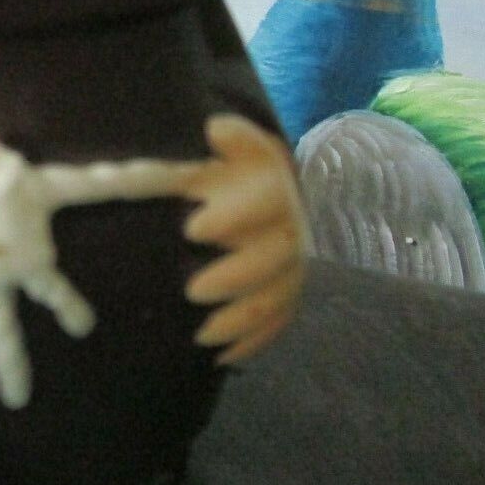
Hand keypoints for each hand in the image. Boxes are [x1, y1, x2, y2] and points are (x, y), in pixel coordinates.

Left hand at [177, 114, 305, 365]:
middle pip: (277, 258)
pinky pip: (274, 327)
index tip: (192, 228)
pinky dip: (249, 344)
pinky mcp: (283, 300)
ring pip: (277, 299)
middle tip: (192, 292)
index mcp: (275, 188)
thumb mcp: (230, 148)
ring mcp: (291, 270)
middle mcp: (292, 230)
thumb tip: (215, 126)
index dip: (236, 214)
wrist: (249, 192)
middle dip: (236, 277)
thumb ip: (230, 139)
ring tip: (202, 334)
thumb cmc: (226, 168)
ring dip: (241, 320)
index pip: (269, 198)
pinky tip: (220, 357)